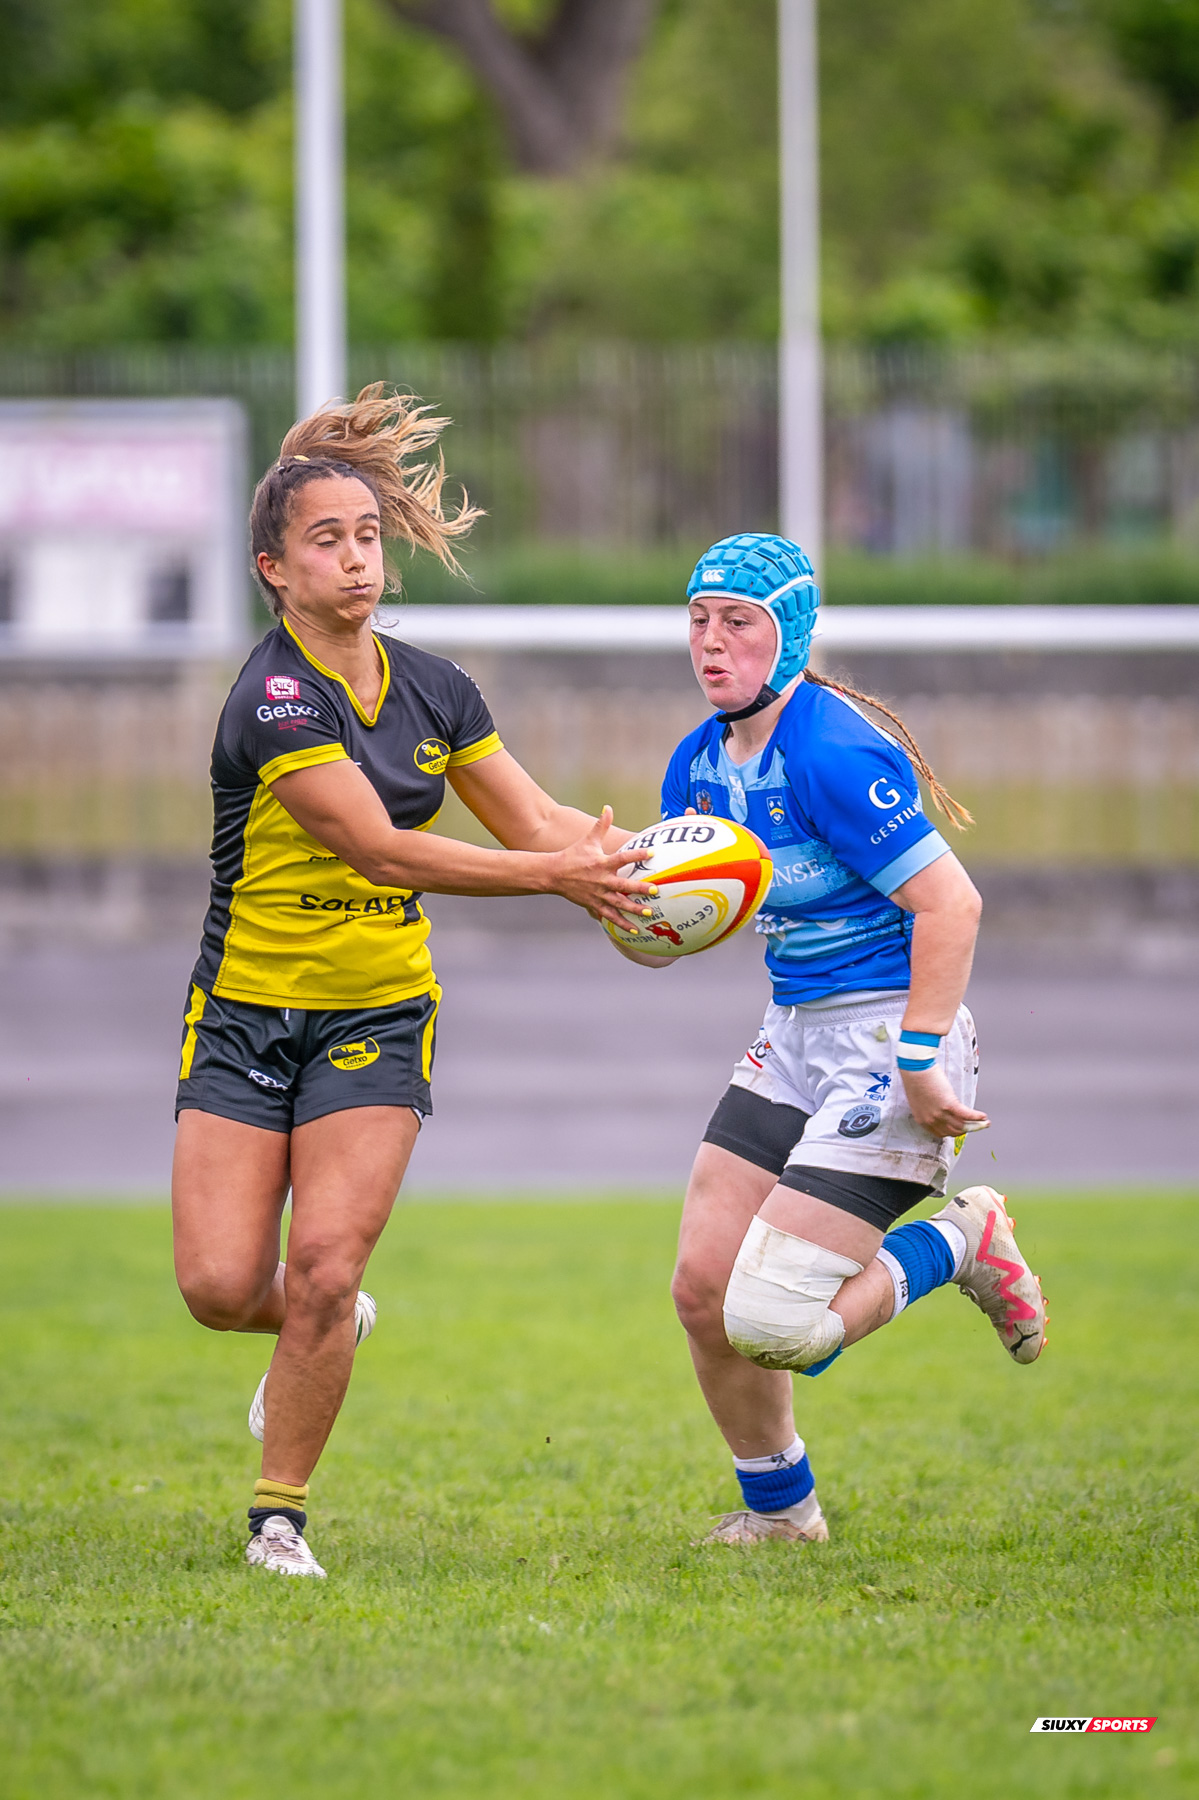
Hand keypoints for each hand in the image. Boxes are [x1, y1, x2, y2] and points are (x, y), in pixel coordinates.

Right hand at [545, 806, 654, 926]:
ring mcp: (598, 895)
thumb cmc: (573, 855)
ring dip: (634, 909)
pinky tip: (634, 929)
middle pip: (623, 886)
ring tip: (649, 913)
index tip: (652, 852)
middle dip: (639, 889)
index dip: (637, 854)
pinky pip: (610, 916)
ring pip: (619, 904)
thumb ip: (601, 825)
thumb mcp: (588, 840)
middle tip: (655, 890)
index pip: (623, 857)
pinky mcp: (594, 905)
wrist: (554, 874)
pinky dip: (621, 924)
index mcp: (602, 863)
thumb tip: (608, 807)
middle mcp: (601, 880)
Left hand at [899, 1065, 989, 1139]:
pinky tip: (983, 1116)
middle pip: (953, 1132)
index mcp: (922, 1120)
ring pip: (962, 1126)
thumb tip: (941, 1109)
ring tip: (983, 1122)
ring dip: (975, 1125)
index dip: (952, 1132)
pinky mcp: (950, 1104)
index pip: (941, 1133)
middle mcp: (932, 1120)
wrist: (915, 1069)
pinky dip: (977, 1117)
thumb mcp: (920, 1100)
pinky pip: (967, 1115)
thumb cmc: (915, 1079)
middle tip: (974, 1126)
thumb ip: (929, 1109)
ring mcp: (941, 1114)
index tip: (959, 1129)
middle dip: (965, 1130)